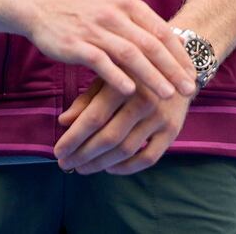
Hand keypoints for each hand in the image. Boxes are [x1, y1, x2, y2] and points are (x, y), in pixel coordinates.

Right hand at [15, 0, 196, 101]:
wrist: (41, 3)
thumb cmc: (84, 9)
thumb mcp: (115, 6)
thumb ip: (142, 23)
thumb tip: (176, 41)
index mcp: (129, 5)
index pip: (162, 31)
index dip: (180, 54)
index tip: (194, 72)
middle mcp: (115, 15)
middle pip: (151, 44)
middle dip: (173, 68)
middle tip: (189, 88)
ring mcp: (95, 29)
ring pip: (130, 54)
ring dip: (151, 75)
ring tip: (167, 94)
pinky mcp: (75, 44)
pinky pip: (100, 62)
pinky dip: (116, 76)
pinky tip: (130, 91)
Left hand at [54, 76, 191, 174]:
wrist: (178, 67)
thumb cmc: (134, 73)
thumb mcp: (110, 76)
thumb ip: (87, 98)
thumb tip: (64, 121)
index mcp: (126, 82)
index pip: (94, 117)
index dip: (73, 138)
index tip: (58, 151)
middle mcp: (146, 100)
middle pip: (108, 137)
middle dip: (82, 155)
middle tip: (65, 163)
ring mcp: (161, 117)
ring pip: (126, 150)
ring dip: (99, 164)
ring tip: (82, 168)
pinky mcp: (173, 130)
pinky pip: (148, 158)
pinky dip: (126, 168)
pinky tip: (110, 167)